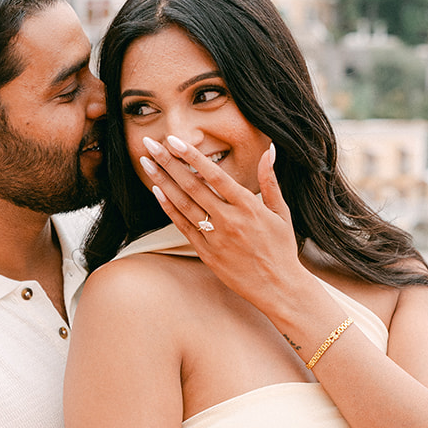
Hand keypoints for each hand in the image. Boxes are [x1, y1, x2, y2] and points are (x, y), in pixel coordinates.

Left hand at [141, 136, 302, 314]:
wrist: (279, 288)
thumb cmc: (282, 248)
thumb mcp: (281, 212)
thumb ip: (270, 180)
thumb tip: (270, 151)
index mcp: (248, 207)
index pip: (215, 175)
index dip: (192, 157)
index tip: (174, 140)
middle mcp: (229, 220)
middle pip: (192, 186)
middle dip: (169, 162)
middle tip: (150, 144)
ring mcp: (216, 238)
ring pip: (183, 204)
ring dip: (162, 181)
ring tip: (146, 162)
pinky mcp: (207, 254)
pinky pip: (183, 227)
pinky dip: (169, 208)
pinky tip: (157, 191)